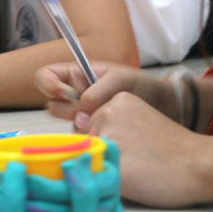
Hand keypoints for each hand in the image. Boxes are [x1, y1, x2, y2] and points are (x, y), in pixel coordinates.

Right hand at [35, 61, 173, 130]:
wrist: (165, 106)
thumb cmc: (142, 85)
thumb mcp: (119, 80)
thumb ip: (96, 93)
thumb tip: (79, 119)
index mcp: (78, 74)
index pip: (46, 75)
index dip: (49, 84)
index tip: (65, 94)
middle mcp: (75, 95)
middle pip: (51, 103)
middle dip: (65, 109)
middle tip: (85, 112)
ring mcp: (83, 115)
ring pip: (65, 123)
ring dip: (80, 125)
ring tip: (102, 122)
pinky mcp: (94, 132)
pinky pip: (80, 137)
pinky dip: (89, 137)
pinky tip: (107, 134)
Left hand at [87, 91, 206, 207]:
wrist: (199, 165)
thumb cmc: (173, 150)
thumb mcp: (140, 123)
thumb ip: (115, 126)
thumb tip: (87, 145)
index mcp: (117, 100)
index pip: (89, 126)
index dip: (105, 144)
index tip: (130, 152)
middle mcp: (106, 113)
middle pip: (84, 142)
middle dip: (100, 156)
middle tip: (134, 162)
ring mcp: (107, 135)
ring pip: (88, 159)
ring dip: (103, 169)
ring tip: (135, 171)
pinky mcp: (109, 160)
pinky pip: (96, 176)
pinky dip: (108, 183)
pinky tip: (132, 181)